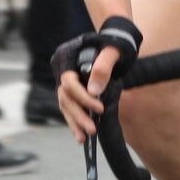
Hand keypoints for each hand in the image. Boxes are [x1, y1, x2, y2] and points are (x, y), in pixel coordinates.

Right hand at [51, 17, 141, 143]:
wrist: (115, 40)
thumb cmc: (114, 42)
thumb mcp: (113, 50)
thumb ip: (103, 67)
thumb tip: (94, 91)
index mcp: (68, 59)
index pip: (69, 83)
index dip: (83, 97)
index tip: (99, 108)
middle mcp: (64, 72)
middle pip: (66, 97)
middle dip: (78, 115)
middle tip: (92, 130)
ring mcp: (67, 83)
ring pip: (65, 105)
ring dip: (74, 123)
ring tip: (83, 139)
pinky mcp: (73, 92)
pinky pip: (70, 108)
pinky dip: (74, 122)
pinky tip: (81, 136)